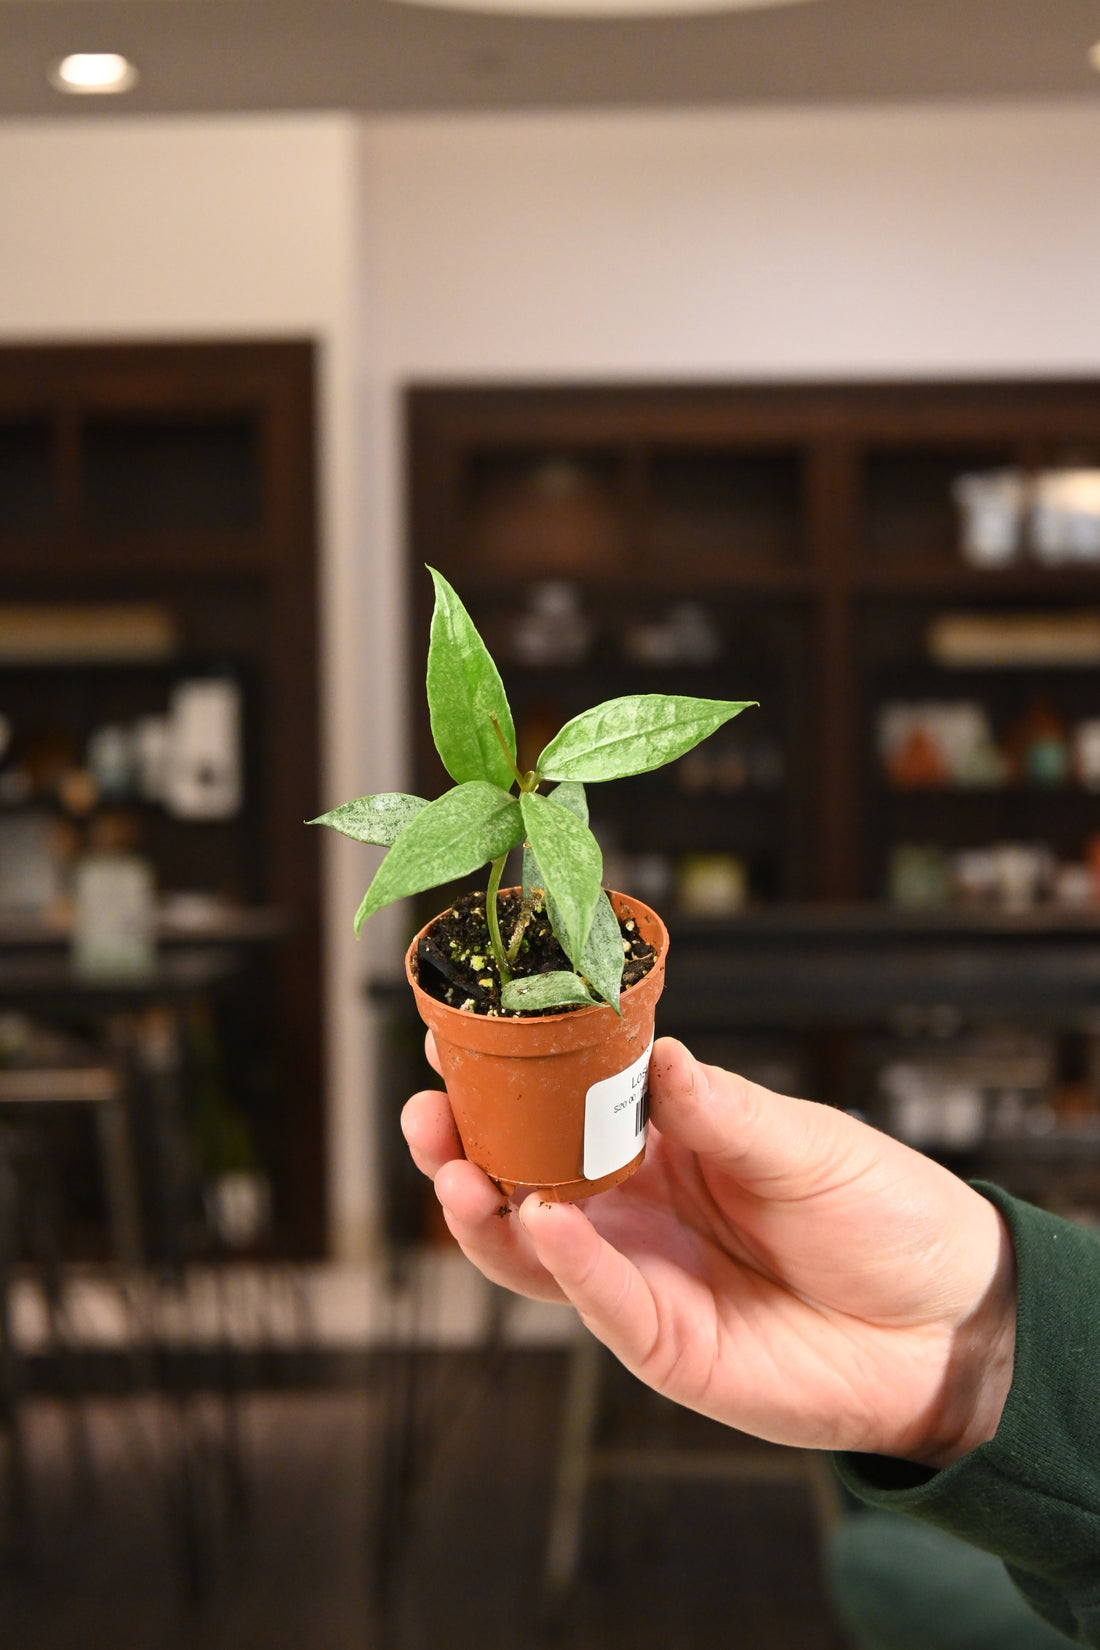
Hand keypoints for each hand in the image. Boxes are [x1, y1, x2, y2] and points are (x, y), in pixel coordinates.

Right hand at [402, 1036, 1015, 1468]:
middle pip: (522, 1174)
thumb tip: (663, 1057)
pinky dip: (564, 1264)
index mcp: (662, 1140)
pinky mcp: (660, 1340)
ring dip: (484, 1209)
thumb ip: (725, 1111)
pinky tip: (542, 1223)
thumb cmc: (881, 1216)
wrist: (947, 1325)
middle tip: (431, 1109)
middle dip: (462, 1143)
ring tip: (457, 1169)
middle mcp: (634, 1205)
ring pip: (531, 1244)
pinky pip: (597, 1300)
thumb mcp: (806, 1143)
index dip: (508, 1070)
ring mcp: (639, 1274)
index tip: (459, 1029)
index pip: (564, 1100)